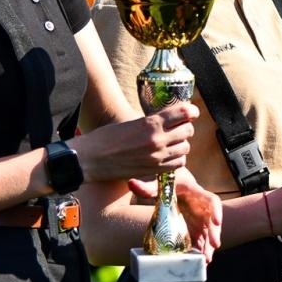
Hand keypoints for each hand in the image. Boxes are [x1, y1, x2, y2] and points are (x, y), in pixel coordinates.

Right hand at [75, 102, 195, 181]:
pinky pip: (178, 164)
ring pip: (186, 148)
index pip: (183, 113)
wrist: (90, 159)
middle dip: (185, 127)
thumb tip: (169, 120)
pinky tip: (168, 155)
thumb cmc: (105, 138)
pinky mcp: (154, 171)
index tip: (191, 111)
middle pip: (187, 130)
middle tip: (179, 127)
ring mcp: (157, 157)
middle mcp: (157, 140)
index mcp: (150, 123)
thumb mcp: (131, 123)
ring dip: (182, 143)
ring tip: (173, 142)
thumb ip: (151, 122)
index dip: (191, 111)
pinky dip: (177, 159)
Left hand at [128, 168, 223, 261]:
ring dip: (208, 245)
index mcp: (196, 192)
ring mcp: (199, 217)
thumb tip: (131, 183)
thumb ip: (148, 185)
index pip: (211, 200)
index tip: (217, 222)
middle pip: (212, 221)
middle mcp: (201, 206)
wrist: (172, 182)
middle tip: (214, 246)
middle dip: (213, 233)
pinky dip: (200, 249)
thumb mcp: (161, 181)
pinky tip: (199, 260)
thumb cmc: (169, 180)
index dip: (216, 211)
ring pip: (207, 232)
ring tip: (206, 260)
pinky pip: (200, 238)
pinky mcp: (194, 226)